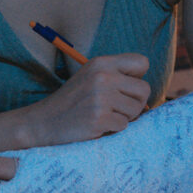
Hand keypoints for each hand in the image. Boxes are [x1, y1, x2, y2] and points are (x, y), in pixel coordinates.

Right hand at [27, 52, 150, 146]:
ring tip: (104, 116)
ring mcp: (101, 97)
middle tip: (116, 109)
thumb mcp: (91, 77)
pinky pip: (124, 126)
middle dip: (134, 103)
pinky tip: (97, 125)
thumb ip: (117, 76)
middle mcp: (103, 76)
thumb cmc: (73, 101)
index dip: (138, 78)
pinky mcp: (99, 117)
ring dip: (124, 117)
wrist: (44, 122)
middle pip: (144, 89)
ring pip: (136, 110)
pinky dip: (113, 130)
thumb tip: (148, 91)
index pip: (142, 62)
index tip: (125, 89)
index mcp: (102, 62)